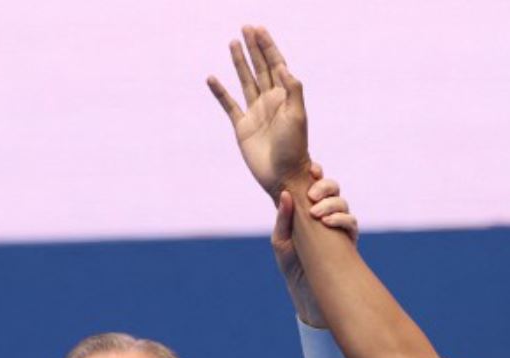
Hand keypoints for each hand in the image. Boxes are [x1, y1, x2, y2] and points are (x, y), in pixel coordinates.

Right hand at [207, 25, 310, 198]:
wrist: (284, 176)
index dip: (267, 46)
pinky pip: (229, 105)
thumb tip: (283, 66)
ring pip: (246, 81)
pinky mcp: (242, 127)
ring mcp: (255, 113)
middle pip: (260, 68)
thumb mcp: (297, 116)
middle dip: (254, 48)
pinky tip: (212, 78)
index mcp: (285, 97)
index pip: (276, 65)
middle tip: (246, 28)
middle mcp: (270, 102)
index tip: (258, 29)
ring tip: (233, 42)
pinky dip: (220, 92)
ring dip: (239, 62)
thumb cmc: (295, 148)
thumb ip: (292, 90)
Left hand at [274, 162, 357, 326]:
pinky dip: (341, 219)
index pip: (315, 184)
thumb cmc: (292, 265)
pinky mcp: (349, 241)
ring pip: (343, 203)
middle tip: (312, 195)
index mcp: (308, 209)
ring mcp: (339, 227)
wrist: (308, 293)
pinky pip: (351, 223)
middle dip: (325, 186)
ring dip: (331, 204)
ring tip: (317, 213)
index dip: (316, 173)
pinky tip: (328, 223)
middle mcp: (325, 214)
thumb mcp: (281, 240)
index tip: (311, 170)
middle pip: (333, 189)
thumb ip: (283, 218)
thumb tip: (286, 193)